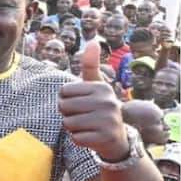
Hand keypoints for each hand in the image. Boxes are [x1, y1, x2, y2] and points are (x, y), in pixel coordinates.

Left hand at [59, 41, 128, 159]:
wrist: (116, 139)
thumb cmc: (99, 109)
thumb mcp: (96, 86)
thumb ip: (90, 65)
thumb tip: (92, 41)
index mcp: (102, 87)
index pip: (63, 91)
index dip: (66, 100)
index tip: (81, 104)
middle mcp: (108, 101)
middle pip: (63, 106)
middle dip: (68, 114)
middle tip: (84, 117)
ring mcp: (108, 120)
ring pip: (67, 123)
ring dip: (72, 128)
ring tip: (88, 126)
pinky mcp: (105, 137)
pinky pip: (75, 138)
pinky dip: (79, 140)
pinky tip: (91, 137)